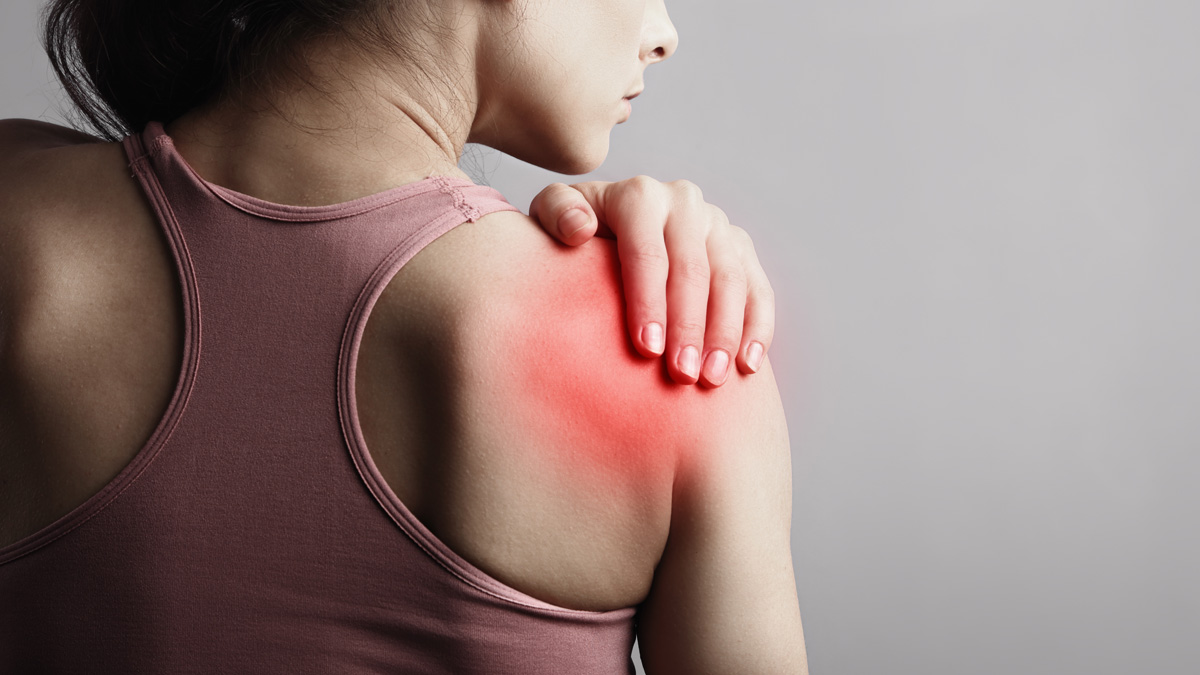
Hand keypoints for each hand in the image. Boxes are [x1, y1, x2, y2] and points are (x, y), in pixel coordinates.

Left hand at [528, 176, 773, 387]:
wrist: (608, 229)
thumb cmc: (574, 236)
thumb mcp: (553, 217)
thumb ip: (556, 214)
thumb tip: (580, 229)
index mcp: (639, 196)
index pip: (647, 252)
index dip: (648, 302)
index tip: (646, 350)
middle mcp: (684, 203)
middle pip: (693, 269)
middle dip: (689, 326)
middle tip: (681, 375)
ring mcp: (717, 224)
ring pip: (731, 280)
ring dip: (725, 333)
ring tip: (712, 379)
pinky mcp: (740, 247)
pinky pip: (758, 289)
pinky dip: (757, 328)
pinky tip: (748, 366)